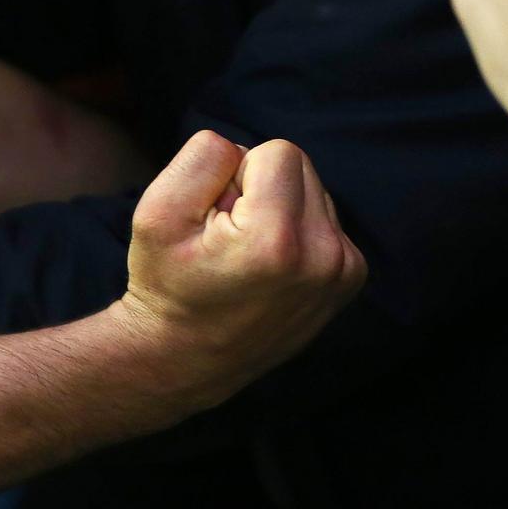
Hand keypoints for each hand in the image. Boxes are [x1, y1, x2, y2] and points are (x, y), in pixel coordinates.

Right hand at [119, 130, 364, 407]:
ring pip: (312, 188)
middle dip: (261, 184)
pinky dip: (297, 227)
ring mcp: (342, 272)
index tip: (219, 215)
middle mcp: (323, 258)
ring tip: (249, 251)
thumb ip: (204, 157)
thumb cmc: (167, 282)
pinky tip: (271, 262)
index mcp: (277, 239)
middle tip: (230, 232)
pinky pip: (324, 216)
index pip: (277, 150)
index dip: (238, 172)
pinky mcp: (350, 279)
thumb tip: (247, 150)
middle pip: (300, 165)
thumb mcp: (157, 209)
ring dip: (280, 205)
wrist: (186, 358)